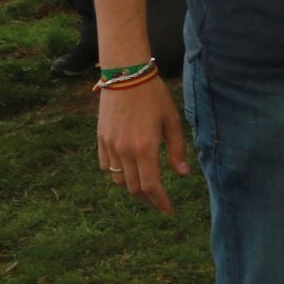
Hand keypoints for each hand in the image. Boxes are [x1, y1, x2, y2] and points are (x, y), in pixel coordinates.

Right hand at [97, 75, 191, 213]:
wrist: (125, 74)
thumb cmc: (154, 95)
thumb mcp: (172, 120)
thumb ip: (177, 149)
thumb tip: (182, 174)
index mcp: (146, 148)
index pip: (152, 186)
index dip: (160, 202)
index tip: (169, 210)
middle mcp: (125, 151)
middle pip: (134, 188)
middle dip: (148, 199)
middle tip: (159, 201)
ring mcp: (110, 146)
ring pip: (118, 180)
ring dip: (132, 188)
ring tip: (145, 186)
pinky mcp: (101, 139)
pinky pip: (105, 166)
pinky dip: (116, 173)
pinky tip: (127, 170)